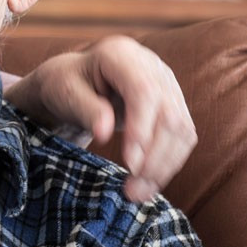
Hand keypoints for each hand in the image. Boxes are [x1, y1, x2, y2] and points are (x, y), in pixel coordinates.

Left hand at [3, 36, 195, 202]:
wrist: (74, 82)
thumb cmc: (65, 85)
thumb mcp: (64, 93)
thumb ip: (85, 109)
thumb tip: (105, 132)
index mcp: (120, 54)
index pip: (144, 91)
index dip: (142, 128)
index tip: (130, 163)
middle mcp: (151, 65)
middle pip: (168, 114)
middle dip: (154, 157)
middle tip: (132, 191)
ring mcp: (167, 84)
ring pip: (181, 129)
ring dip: (164, 166)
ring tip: (137, 193)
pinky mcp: (173, 104)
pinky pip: (182, 137)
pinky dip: (169, 163)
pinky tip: (148, 183)